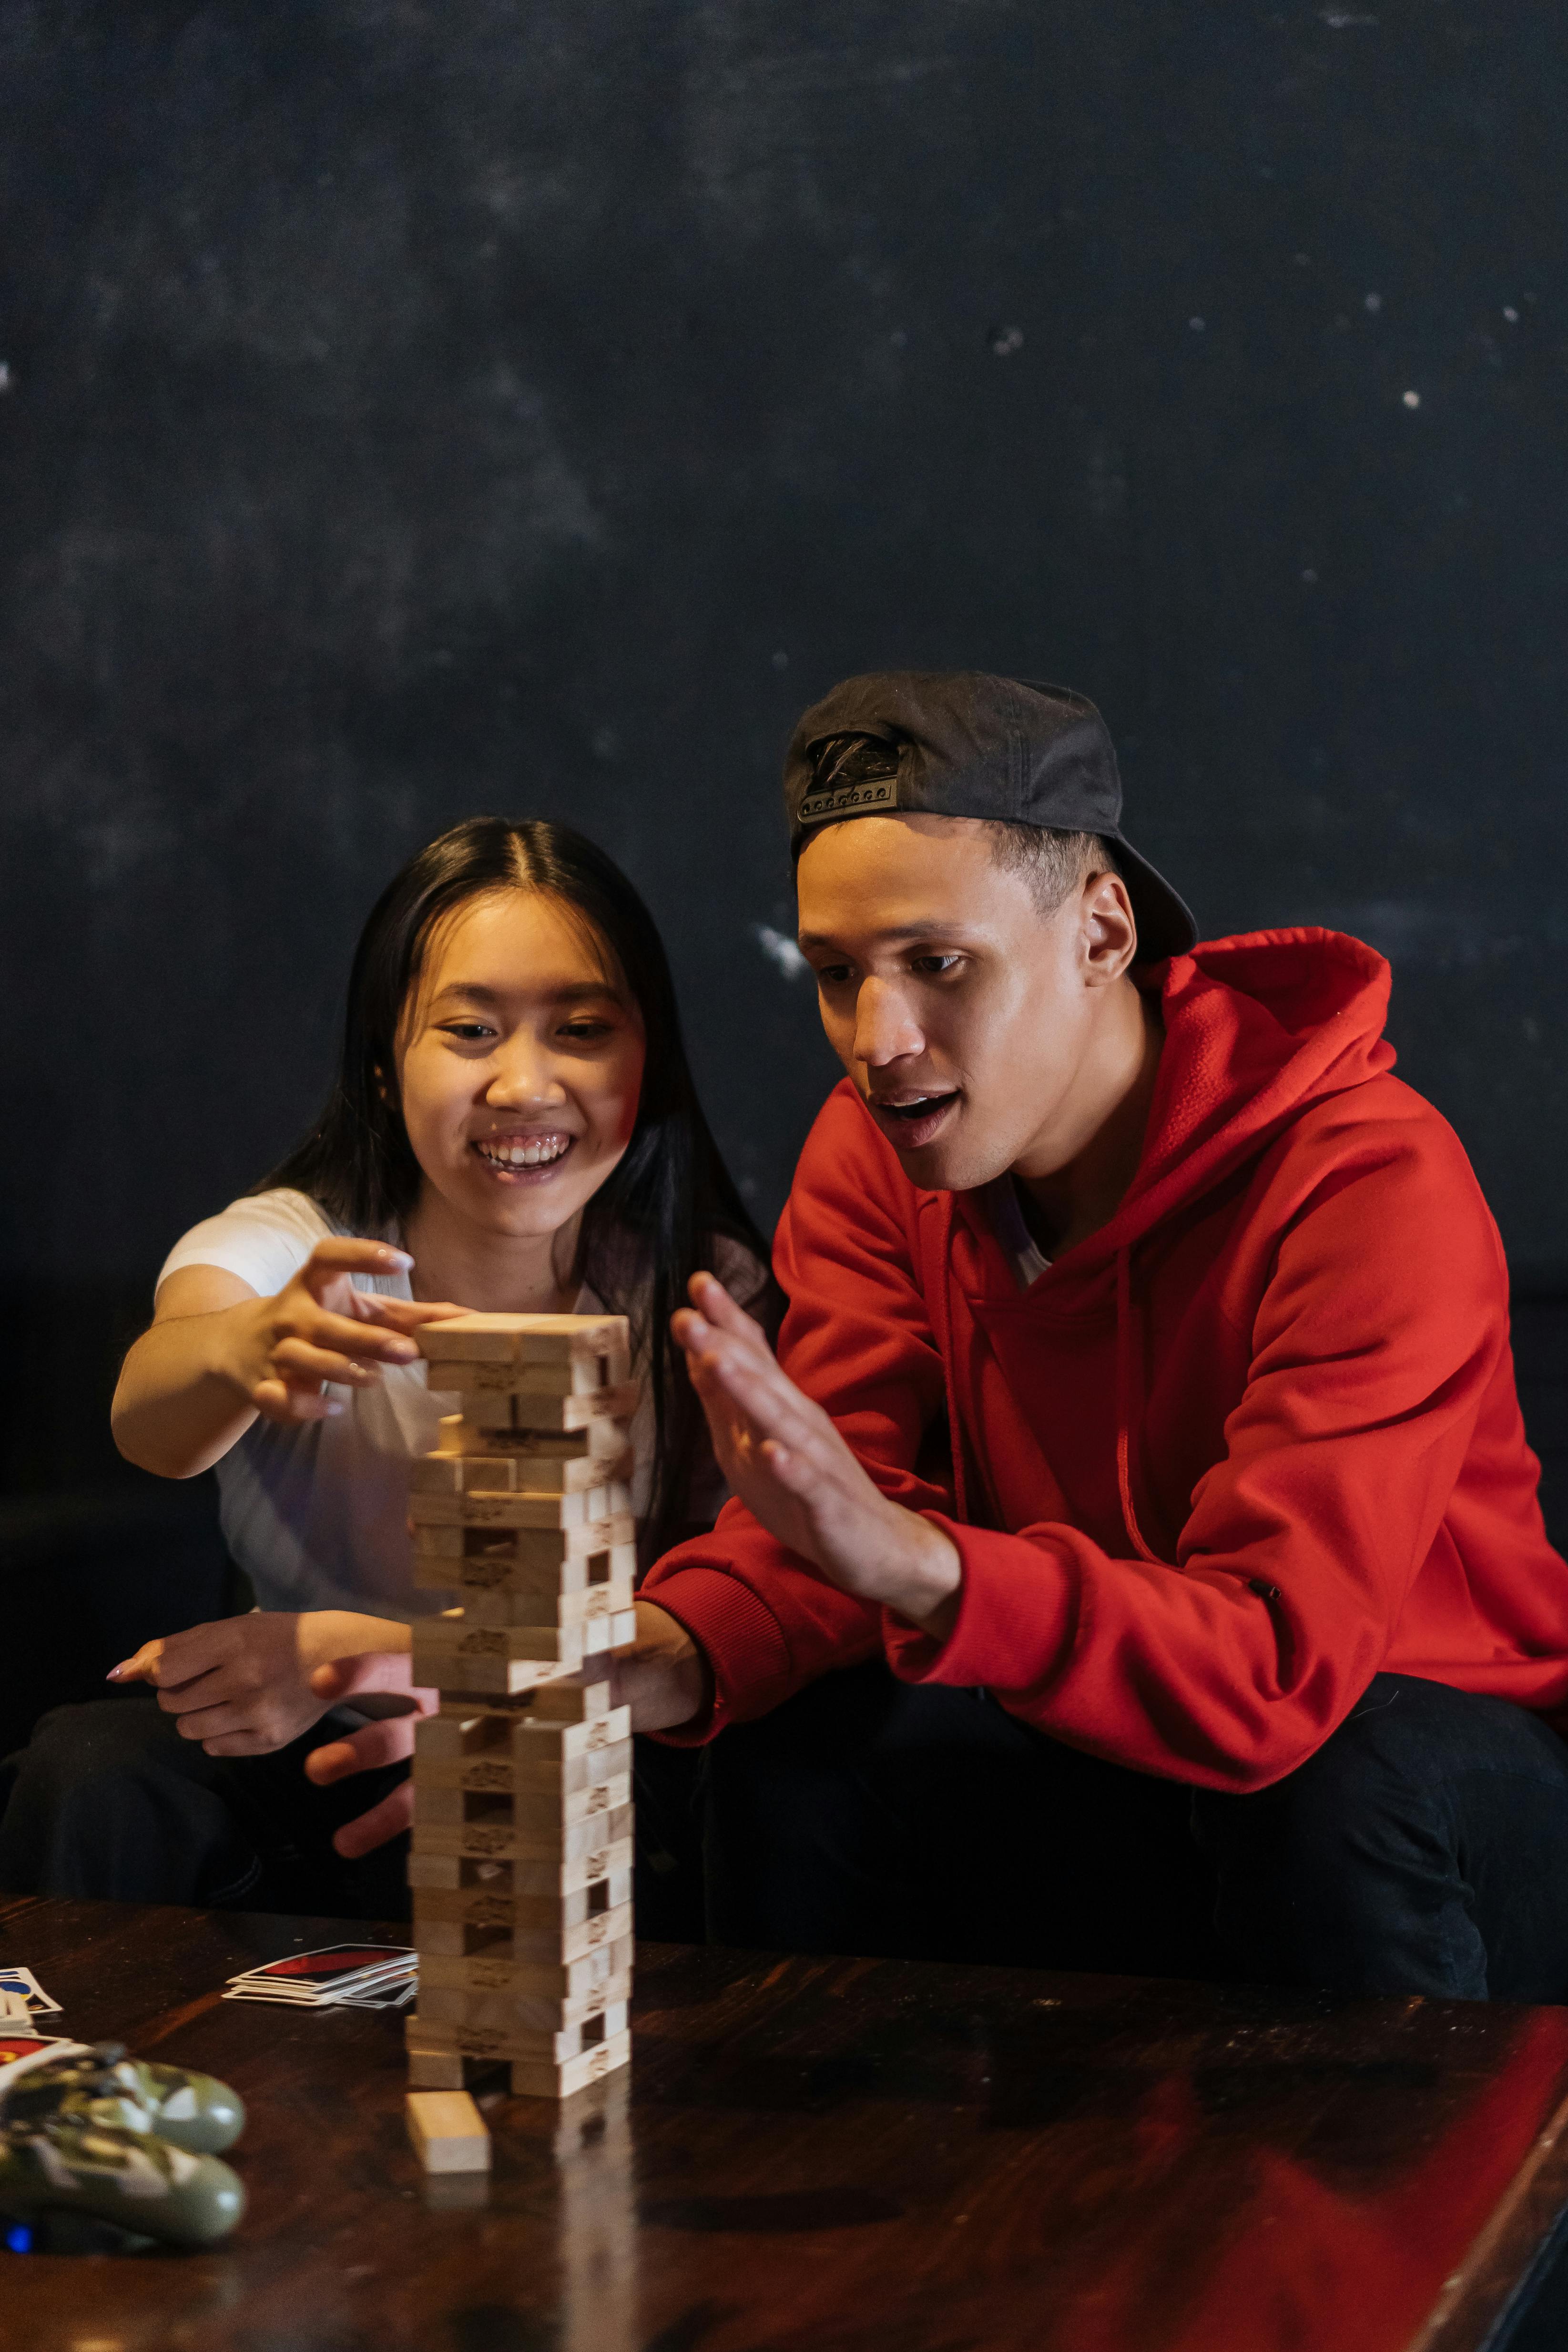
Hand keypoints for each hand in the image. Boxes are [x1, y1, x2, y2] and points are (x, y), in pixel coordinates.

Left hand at [107, 1609, 411, 1755]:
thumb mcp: (226, 1629)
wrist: (338, 1656)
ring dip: (194, 1715)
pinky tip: (239, 1714)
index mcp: (235, 1640)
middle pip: (172, 1703)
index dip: (161, 1673)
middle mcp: (247, 1678)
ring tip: (221, 1699)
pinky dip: (216, 1732)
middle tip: (207, 1681)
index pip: (164, 1671)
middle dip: (178, 1694)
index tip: (181, 1668)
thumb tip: (117, 1674)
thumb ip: (170, 1648)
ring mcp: (260, 1713)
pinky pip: (213, 1747)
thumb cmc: (273, 1637)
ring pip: (188, 1729)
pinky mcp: (270, 1740)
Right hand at [226, 1238, 464, 1425]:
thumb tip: (469, 1319)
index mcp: (314, 1283)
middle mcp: (291, 1312)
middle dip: (367, 1339)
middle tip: (409, 1351)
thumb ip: (410, 1316)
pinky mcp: (263, 1385)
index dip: (363, 1254)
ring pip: (301, 1358)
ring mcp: (275, 1349)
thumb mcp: (359, 1310)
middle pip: (325, 1323)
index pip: (330, 1255)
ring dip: (340, 1370)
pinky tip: (334, 1409)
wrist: (240, 1345)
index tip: (405, 1261)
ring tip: (374, 1378)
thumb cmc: (321, 1320)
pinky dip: (305, 1407)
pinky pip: (278, 1398)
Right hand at [301, 1601, 709, 1859]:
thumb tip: (451, 1531)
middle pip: (392, 1726)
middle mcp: (444, 1704)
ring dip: (372, 1808)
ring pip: (405, 1778)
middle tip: (317, 1770)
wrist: (597, 1678)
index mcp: (456, 1662)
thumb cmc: (562, 1641)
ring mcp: (451, 1746)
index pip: (398, 1662)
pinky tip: (364, 1849)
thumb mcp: (544, 1612)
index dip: (361, 1672)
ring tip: (340, 1839)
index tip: (323, 1681)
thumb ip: (514, 1584)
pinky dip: (400, 1829)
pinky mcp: (466, 1779)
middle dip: (356, 1747)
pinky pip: (431, 1808)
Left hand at [672, 1273, 961, 1633]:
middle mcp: (802, 1423)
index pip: (754, 1357)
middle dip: (725, 1345)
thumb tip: (699, 1356)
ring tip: (718, 1362)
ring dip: (750, 1391)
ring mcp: (818, 1460)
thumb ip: (729, 1403)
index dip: (727, 1322)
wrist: (876, 1546)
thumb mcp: (755, 1445)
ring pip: (782, 1422)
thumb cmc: (808, 1492)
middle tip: (689, 1313)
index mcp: (784, 1408)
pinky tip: (774, 1452)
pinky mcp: (829, 1501)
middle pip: (762, 1378)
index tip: (699, 1282)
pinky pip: (808, 1482)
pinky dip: (790, 1466)